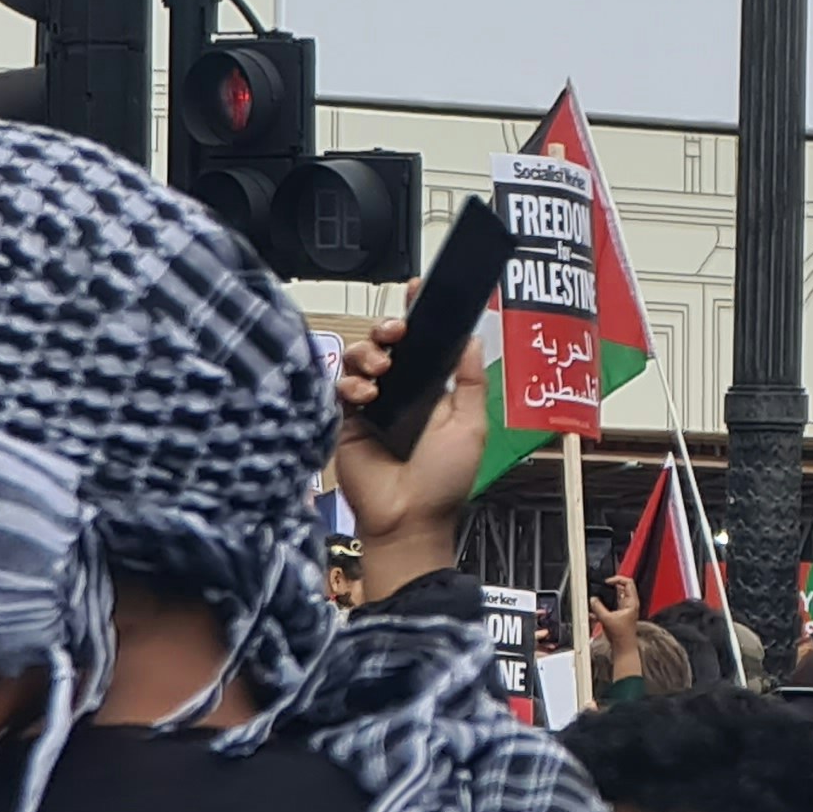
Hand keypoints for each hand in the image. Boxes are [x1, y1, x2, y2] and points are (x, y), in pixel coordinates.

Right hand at [333, 293, 491, 602]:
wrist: (409, 519)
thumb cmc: (443, 481)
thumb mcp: (470, 425)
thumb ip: (469, 381)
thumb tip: (472, 338)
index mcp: (432, 390)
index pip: (423, 344)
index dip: (418, 317)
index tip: (418, 291)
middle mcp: (400, 392)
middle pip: (385, 343)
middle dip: (387, 328)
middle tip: (396, 332)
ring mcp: (372, 405)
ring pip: (359, 358)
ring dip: (368, 352)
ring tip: (381, 366)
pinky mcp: (346, 420)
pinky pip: (340, 387)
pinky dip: (351, 382)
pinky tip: (366, 394)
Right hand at [595, 573, 645, 672]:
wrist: (623, 647)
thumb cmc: (622, 635)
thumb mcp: (607, 619)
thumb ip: (598, 608)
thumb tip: (592, 600)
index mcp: (631, 602)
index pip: (628, 582)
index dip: (618, 579)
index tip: (608, 582)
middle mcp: (629, 604)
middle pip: (622, 588)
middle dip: (611, 587)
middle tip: (602, 586)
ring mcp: (624, 609)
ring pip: (615, 597)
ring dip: (606, 596)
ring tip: (598, 596)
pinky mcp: (618, 615)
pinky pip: (610, 606)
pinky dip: (603, 606)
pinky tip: (595, 610)